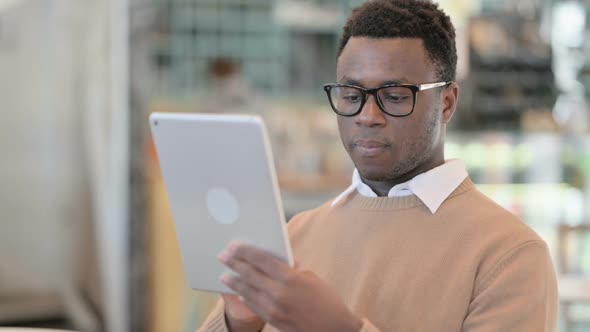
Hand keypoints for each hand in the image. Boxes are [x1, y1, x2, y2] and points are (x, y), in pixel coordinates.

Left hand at [218, 242, 362, 331]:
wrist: (334, 328)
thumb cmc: (327, 300)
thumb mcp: (310, 277)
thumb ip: (290, 270)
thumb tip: (277, 262)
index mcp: (290, 277)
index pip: (262, 259)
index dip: (246, 251)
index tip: (234, 246)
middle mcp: (278, 292)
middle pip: (250, 274)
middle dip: (235, 264)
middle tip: (223, 257)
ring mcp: (274, 308)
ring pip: (248, 291)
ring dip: (235, 281)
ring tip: (224, 275)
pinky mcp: (273, 319)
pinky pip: (254, 305)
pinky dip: (245, 297)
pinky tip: (239, 291)